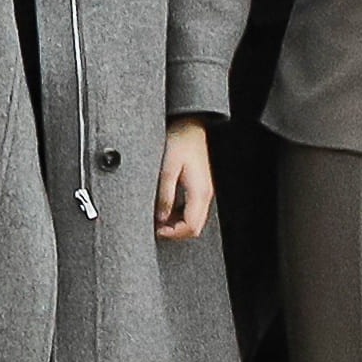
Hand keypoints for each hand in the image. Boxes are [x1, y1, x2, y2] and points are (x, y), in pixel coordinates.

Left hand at [149, 120, 215, 241]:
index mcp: (199, 193)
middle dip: (175, 231)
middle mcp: (205, 195)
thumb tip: (161, 218)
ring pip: (194, 219)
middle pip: (194, 227)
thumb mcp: (167, 170)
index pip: (191, 227)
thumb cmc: (179, 143)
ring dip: (177, 223)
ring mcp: (204, 191)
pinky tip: (166, 207)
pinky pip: (192, 209)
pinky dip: (179, 214)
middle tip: (156, 226)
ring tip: (158, 217)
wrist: (190, 127)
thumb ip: (165, 195)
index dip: (173, 233)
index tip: (157, 230)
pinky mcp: (200, 187)